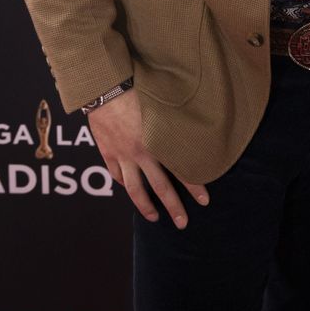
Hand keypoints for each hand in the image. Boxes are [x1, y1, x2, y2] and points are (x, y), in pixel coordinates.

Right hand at [88, 87, 208, 226]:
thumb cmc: (137, 88)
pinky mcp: (108, 152)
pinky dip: (124, 183)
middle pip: (160, 187)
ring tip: (154, 217)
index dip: (195, 186)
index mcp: (158, 142)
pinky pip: (117, 175)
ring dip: (146, 206)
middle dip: (174, 207)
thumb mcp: (162, 106)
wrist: (105, 87)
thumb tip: (192, 130)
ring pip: (135, 189)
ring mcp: (122, 155)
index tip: (204, 200)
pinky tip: (130, 189)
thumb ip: (174, 123)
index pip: (182, 170)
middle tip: (183, 223)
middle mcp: (141, 153)